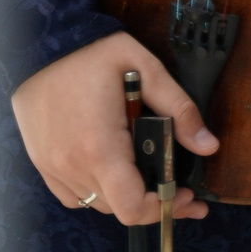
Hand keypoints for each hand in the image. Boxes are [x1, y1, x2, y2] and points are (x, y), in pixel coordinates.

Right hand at [11, 32, 217, 223]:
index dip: (164, 208)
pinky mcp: (41, 162)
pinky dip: (97, 191)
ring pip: (97, 203)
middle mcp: (72, 166)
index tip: (184, 195)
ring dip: (125, 196)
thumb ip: (179, 109)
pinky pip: (73, 195)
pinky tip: (113, 170)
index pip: (132, 206)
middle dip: (153, 202)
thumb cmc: (95, 53)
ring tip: (146, 173)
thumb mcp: (147, 68)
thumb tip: (208, 146)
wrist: (41, 43)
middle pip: (119, 208)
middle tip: (176, 185)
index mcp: (100, 147)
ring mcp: (52, 167)